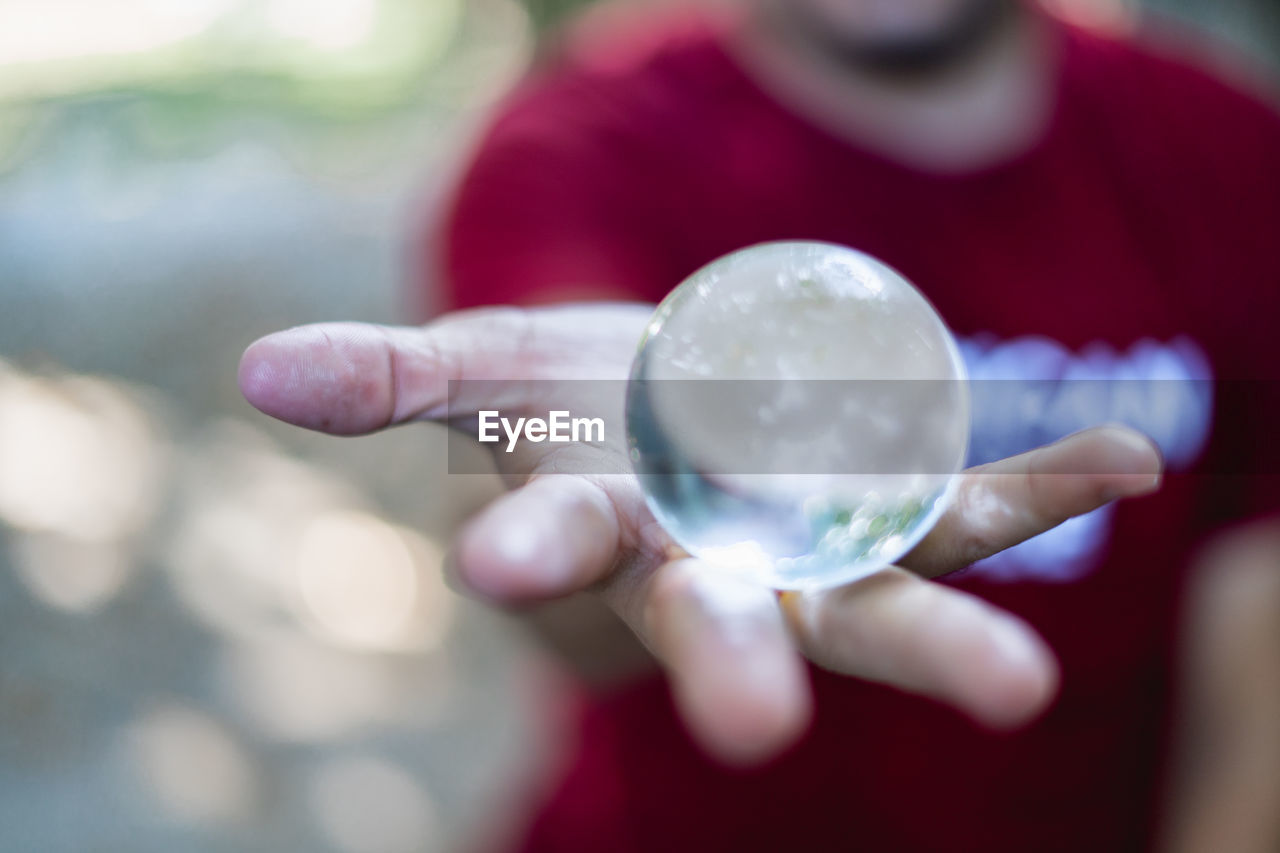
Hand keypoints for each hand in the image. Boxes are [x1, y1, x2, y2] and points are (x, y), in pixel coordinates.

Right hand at [239, 303, 1162, 763]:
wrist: (690, 417)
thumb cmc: (581, 409)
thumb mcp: (488, 376)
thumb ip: (390, 379)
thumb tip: (256, 370)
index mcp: (602, 525)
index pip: (550, 544)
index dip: (522, 548)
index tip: (495, 565)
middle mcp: (709, 562)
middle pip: (721, 624)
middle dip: (733, 673)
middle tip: (754, 736)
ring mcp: (815, 543)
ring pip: (878, 600)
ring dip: (947, 641)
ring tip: (1018, 690)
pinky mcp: (901, 504)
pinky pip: (977, 499)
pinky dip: (1048, 485)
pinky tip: (1126, 460)